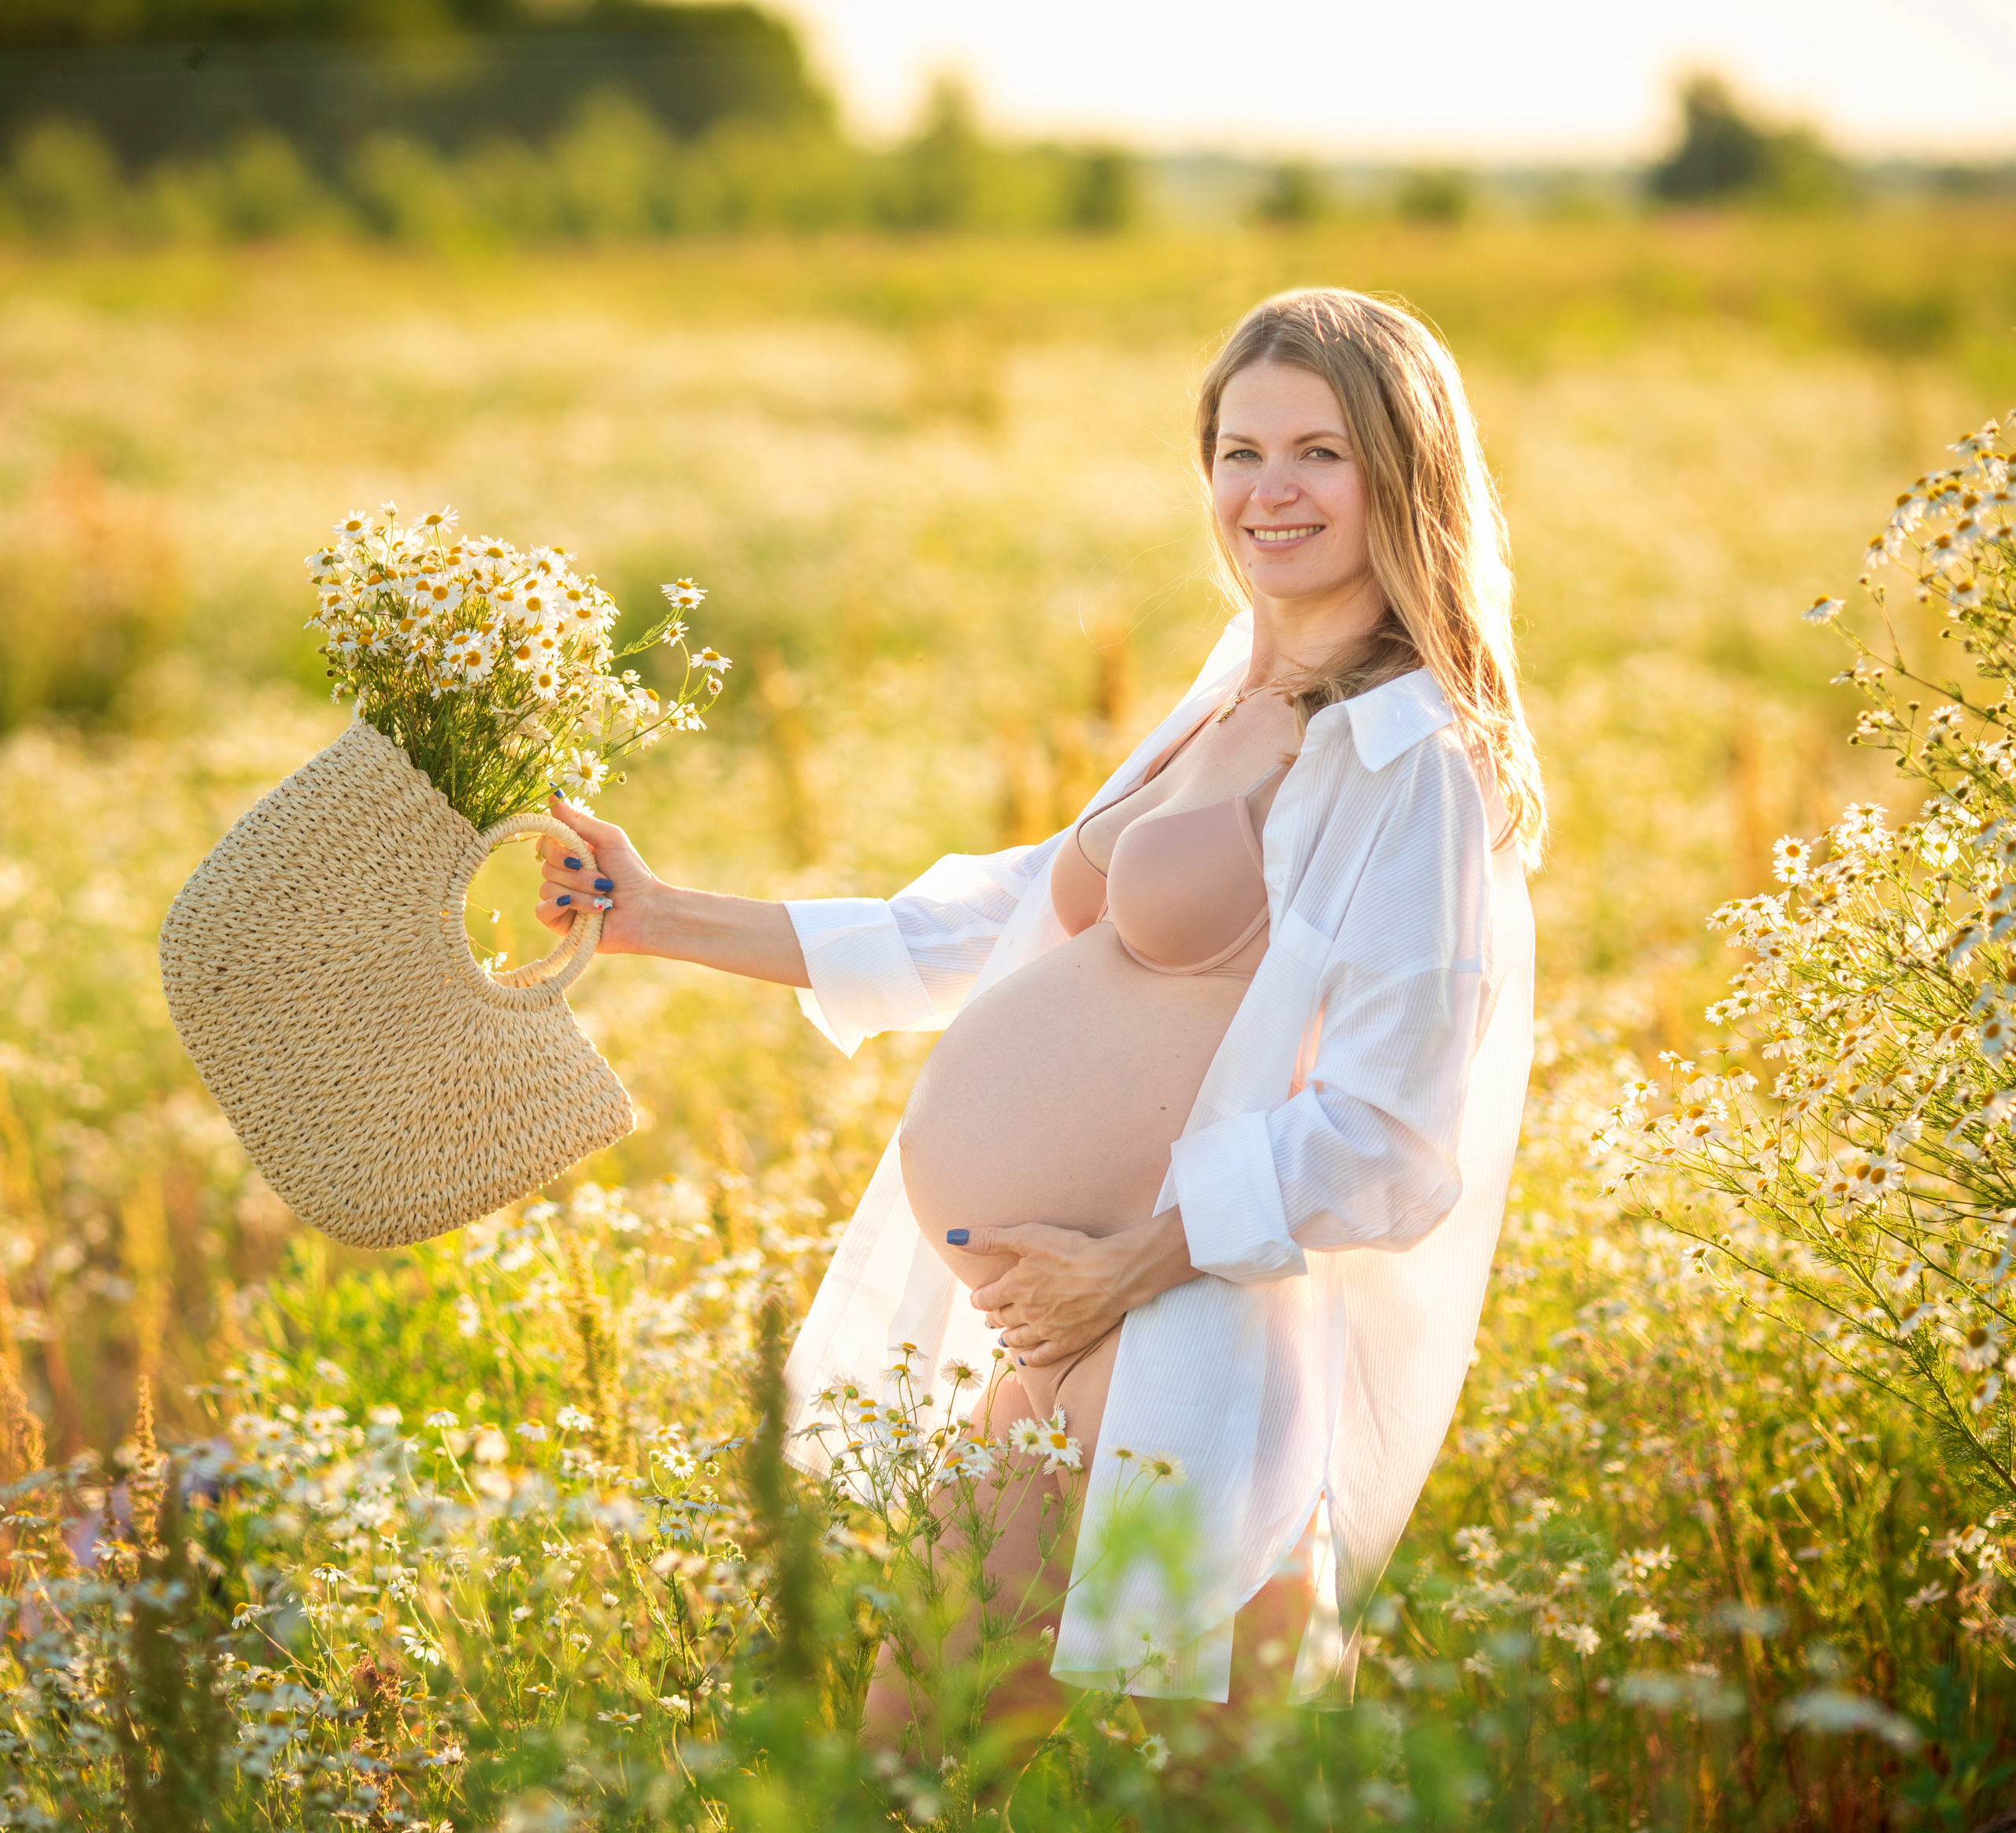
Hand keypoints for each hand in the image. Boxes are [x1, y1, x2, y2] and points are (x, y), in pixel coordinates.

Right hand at [535, 797, 665, 956]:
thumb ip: (579, 820)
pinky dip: (558, 907)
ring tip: (604, 899)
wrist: (647, 911)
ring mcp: (561, 898)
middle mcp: (564, 875)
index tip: (579, 854)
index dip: (556, 848)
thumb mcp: (609, 839)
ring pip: (548, 888)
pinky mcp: (561, 921)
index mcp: (573, 853)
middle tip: (604, 880)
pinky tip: (577, 908)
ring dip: (580, 893)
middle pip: (546, 866)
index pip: (545, 843)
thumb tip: (552, 792)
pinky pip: (542, 910)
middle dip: (578, 874)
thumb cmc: (633, 873)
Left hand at [960, 1214, 1199, 1369]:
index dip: (979, 1298)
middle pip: (1002, 1318)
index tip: (977, 1299)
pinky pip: (1043, 1355)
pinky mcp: (1068, 1341)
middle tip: (992, 1317)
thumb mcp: (1027, 1236)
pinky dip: (1031, 1358)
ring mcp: (1047, 1329)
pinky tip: (1025, 1359)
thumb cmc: (1071, 1250)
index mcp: (1014, 1287)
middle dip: (995, 1316)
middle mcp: (1026, 1312)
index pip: (986, 1298)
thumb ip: (989, 1238)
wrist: (1112, 1274)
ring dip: (1008, 1336)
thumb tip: (953, 1237)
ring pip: (1019, 1338)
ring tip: (1003, 1337)